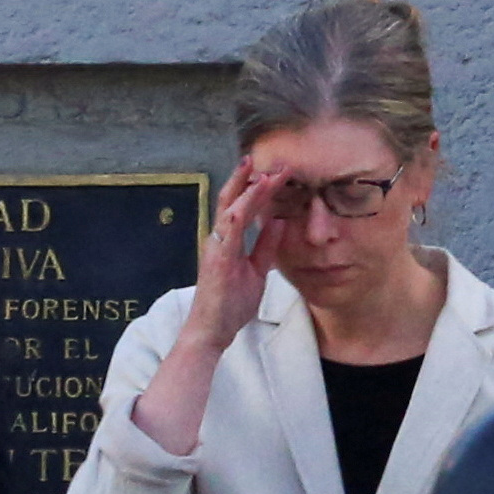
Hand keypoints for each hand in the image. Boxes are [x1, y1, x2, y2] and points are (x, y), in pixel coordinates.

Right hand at [182, 156, 288, 352]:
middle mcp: (220, 238)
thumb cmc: (231, 304)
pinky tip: (251, 195)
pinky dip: (239, 209)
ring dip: (246, 188)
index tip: (281, 174)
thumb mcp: (258, 270)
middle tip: (272, 161)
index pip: (245, 206)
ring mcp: (216, 246)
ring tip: (263, 170)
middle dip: (250, 178)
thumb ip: (266, 246)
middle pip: (232, 199)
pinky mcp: (217, 258)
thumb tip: (280, 222)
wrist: (212, 331)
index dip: (261, 189)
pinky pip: (228, 228)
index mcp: (229, 240)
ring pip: (229, 207)